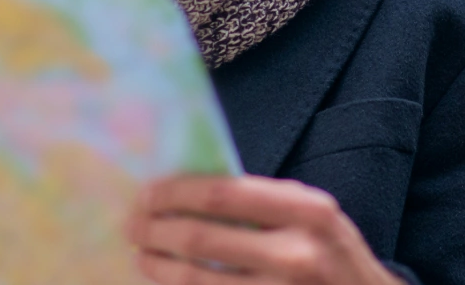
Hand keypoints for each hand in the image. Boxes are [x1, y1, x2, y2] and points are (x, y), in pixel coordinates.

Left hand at [127, 175, 400, 284]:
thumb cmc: (332, 255)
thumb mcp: (314, 217)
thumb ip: (264, 202)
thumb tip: (189, 188)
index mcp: (307, 211)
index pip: (221, 193)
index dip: (174, 193)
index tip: (147, 193)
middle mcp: (298, 253)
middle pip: (201, 237)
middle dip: (155, 229)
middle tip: (132, 225)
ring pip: (198, 280)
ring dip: (159, 266)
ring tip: (142, 255)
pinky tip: (169, 282)